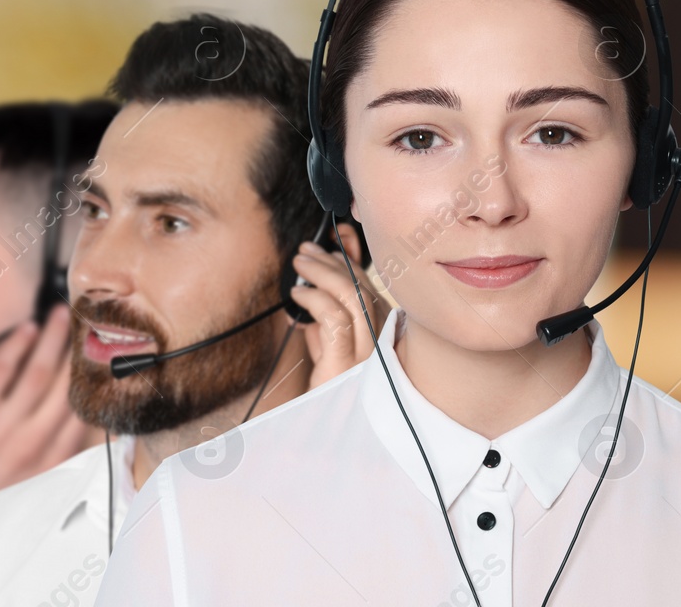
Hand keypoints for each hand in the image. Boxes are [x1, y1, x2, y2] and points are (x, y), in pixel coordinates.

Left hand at [0, 305, 88, 544]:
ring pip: (37, 374)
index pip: (83, 414)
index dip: (96, 382)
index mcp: (51, 466)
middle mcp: (33, 445)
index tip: (105, 358)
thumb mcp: (30, 502)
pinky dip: (15, 348)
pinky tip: (26, 329)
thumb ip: (54, 471)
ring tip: (62, 314)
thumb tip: (76, 449)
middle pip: (66, 387)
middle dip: (79, 351)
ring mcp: (2, 429)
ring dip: (52, 339)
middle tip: (90, 322)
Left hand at [289, 223, 389, 388]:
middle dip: (335, 261)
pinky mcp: (347, 367)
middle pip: (364, 288)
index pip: (372, 288)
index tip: (337, 238)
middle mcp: (382, 346)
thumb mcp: (327, 357)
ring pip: (353, 297)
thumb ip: (327, 330)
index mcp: (382, 340)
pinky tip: (298, 295)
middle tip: (307, 250)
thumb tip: (314, 304)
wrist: (324, 441)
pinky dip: (315, 300)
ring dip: (322, 273)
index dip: (356, 259)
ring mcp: (368, 357)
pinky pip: (335, 320)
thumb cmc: (327, 399)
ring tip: (299, 263)